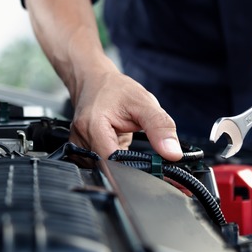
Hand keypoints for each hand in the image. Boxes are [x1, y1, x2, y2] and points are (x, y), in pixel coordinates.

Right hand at [68, 69, 182, 160]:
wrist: (94, 81)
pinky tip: (117, 145)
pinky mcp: (80, 150)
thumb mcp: (144, 103)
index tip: (152, 169)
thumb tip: (173, 154)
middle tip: (143, 153)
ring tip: (125, 140)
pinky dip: (112, 160)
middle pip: (107, 168)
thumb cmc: (116, 89)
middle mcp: (81, 138)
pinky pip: (99, 164)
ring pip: (103, 168)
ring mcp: (78, 145)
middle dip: (129, 166)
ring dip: (120, 162)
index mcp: (93, 126)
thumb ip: (160, 127)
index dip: (133, 170)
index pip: (112, 162)